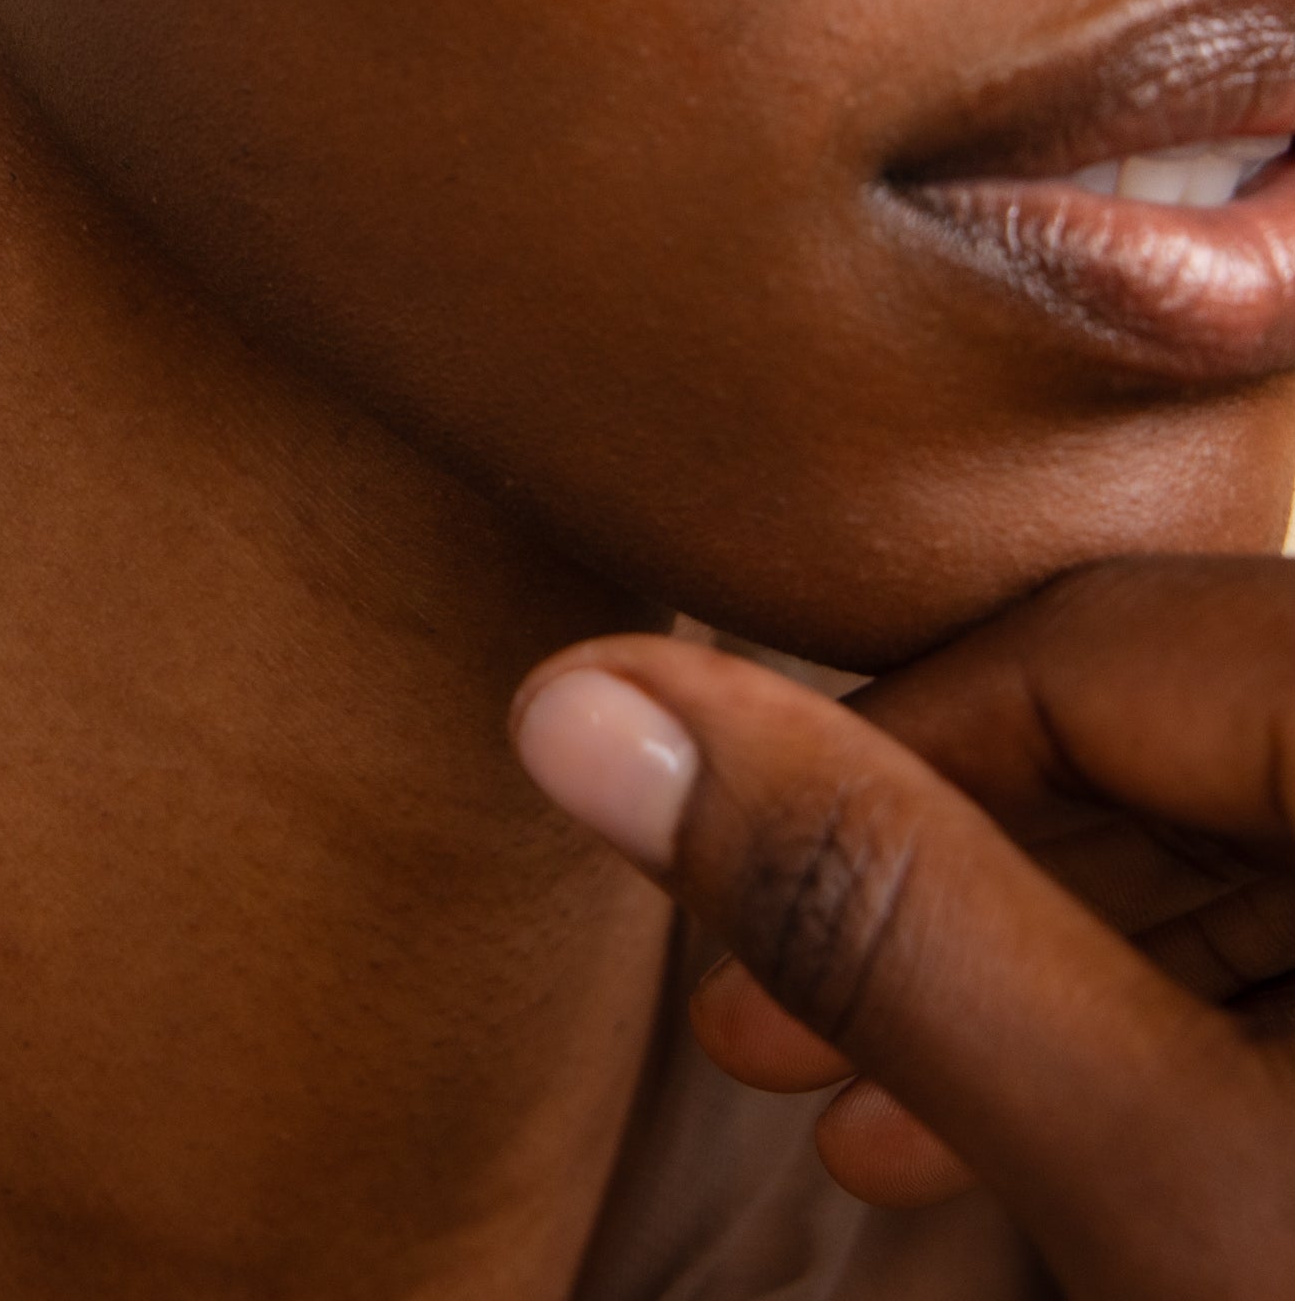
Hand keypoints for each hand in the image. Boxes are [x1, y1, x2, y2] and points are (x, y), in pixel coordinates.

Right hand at [513, 559, 1294, 1299]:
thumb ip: (878, 912)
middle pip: (1152, 722)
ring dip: (1036, 965)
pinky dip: (1184, 1011)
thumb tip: (571, 705)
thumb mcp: (1165, 1160)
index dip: (865, 767)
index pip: (1079, 639)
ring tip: (861, 1114)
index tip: (721, 904)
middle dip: (939, 890)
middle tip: (753, 1035)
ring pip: (1230, 820)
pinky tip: (1050, 1135)